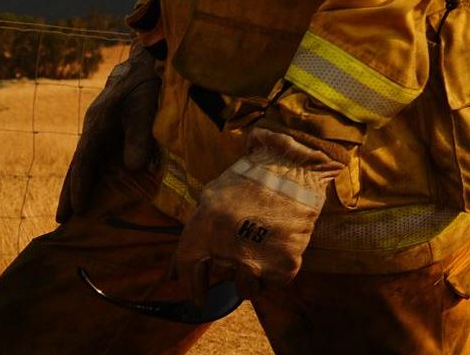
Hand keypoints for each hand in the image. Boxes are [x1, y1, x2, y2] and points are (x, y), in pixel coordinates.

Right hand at [57, 41, 161, 221]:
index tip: (76, 209)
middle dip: (69, 192)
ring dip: (76, 184)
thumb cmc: (143, 87)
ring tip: (70, 208)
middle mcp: (92, 131)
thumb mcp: (144, 111)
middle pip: (77, 166)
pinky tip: (91, 183)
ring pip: (83, 162)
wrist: (141, 65)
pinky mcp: (106, 128)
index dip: (80, 187)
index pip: (84, 164)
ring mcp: (97, 129)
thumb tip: (133, 169)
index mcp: (97, 129)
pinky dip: (89, 172)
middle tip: (60, 218)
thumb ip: (139, 138)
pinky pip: (93, 155)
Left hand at [172, 127, 345, 299]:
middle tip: (241, 247)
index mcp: (205, 229)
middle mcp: (227, 250)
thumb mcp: (214, 196)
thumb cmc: (253, 178)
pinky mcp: (283, 266)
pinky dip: (274, 272)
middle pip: (221, 275)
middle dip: (228, 265)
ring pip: (246, 287)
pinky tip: (277, 250)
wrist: (296, 169)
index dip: (191, 287)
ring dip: (250, 274)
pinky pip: (272, 283)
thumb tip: (173, 273)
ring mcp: (257, 260)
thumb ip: (195, 232)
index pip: (188, 270)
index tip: (197, 301)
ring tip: (260, 251)